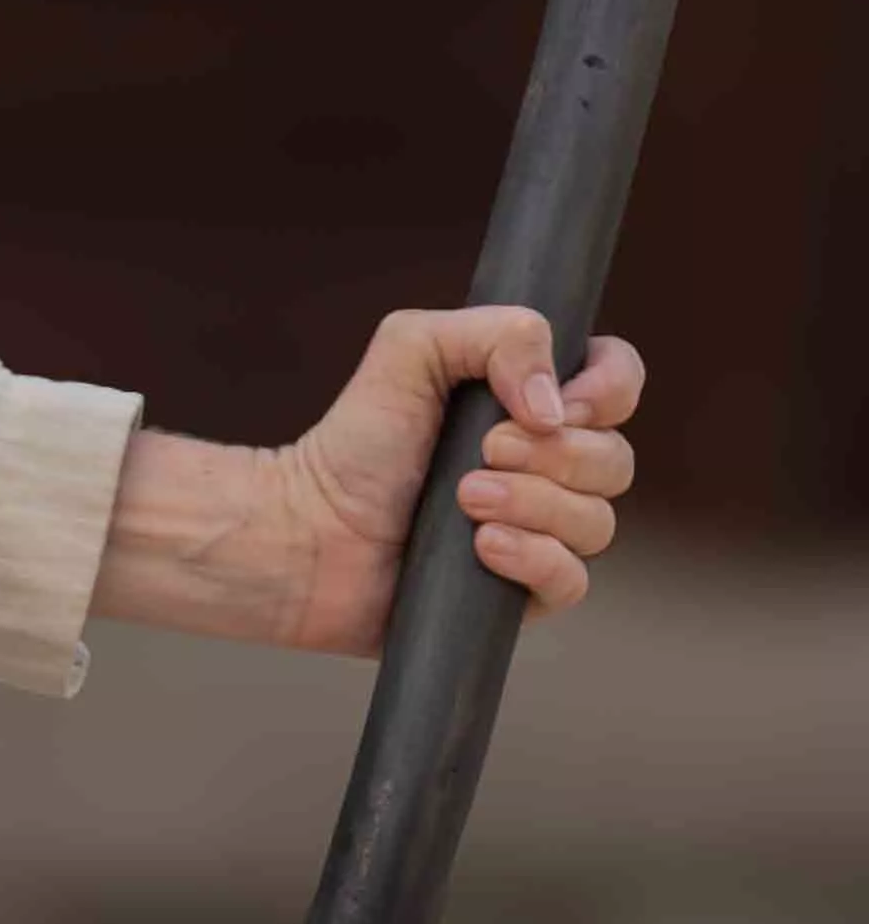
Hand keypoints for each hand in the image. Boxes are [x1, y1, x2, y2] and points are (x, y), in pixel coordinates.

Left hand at [109, 304, 643, 649]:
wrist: (303, 531)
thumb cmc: (354, 441)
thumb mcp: (411, 348)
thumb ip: (496, 332)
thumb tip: (555, 399)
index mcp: (533, 406)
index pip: (620, 384)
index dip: (608, 392)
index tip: (553, 405)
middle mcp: (548, 468)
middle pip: (615, 460)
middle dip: (553, 455)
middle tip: (479, 453)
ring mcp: (540, 533)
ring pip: (597, 522)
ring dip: (533, 505)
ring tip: (463, 499)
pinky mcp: (520, 591)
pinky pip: (572, 581)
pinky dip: (533, 559)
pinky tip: (481, 546)